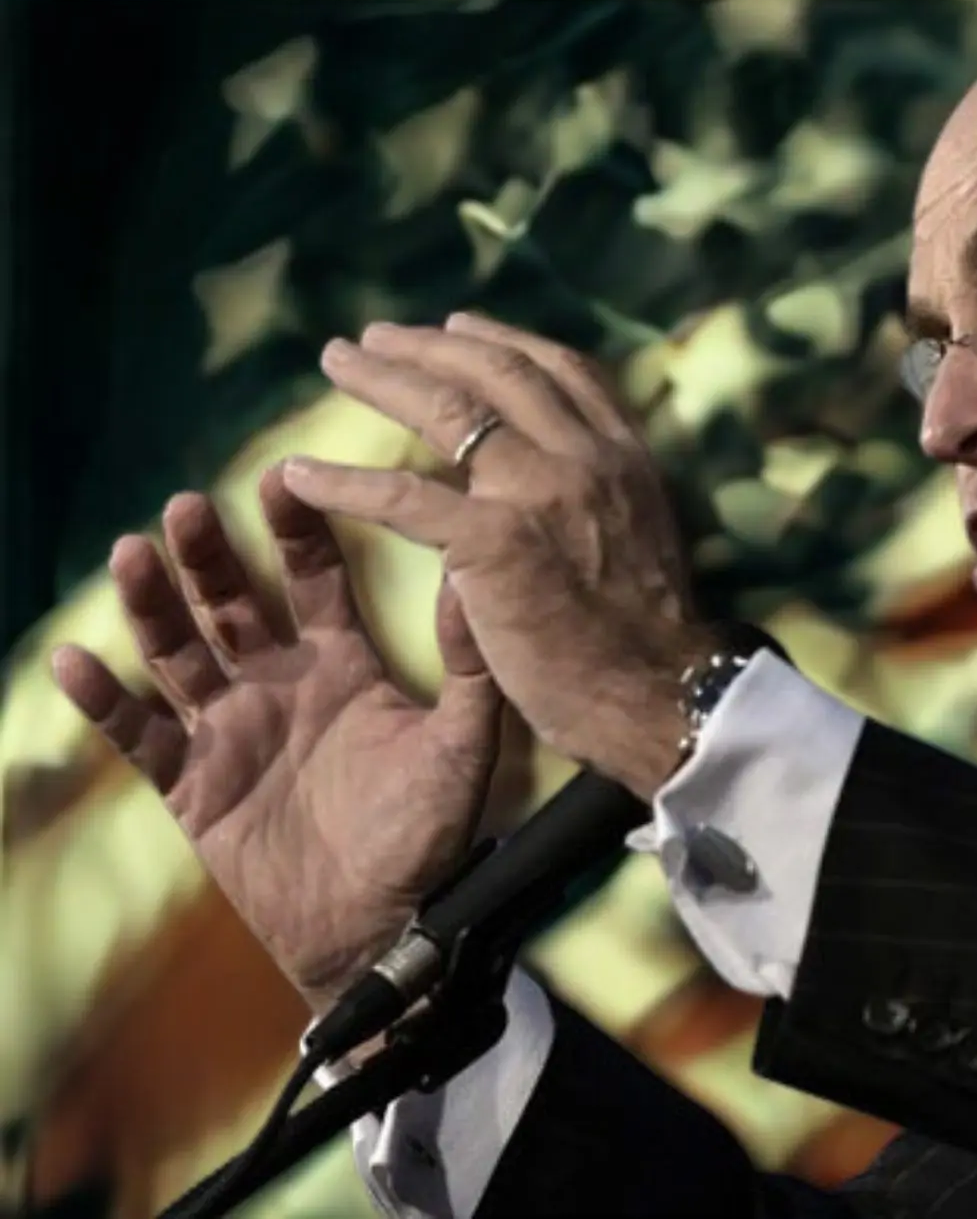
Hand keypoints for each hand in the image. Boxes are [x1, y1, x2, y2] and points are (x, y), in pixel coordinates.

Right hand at [50, 472, 503, 1011]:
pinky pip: (139, 734)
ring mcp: (229, 729)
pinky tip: (78, 659)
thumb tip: (472, 576)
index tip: (285, 476)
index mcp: (343, 664)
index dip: (298, 529)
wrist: (382, 924)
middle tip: (187, 506)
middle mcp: (280, 684)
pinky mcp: (191, 782)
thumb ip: (467, 666)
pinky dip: (105, 700)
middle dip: (209, 554)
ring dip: (151, 604)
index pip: (314, 578)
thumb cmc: (429, 834)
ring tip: (131, 552)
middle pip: (232, 602)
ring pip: (177, 651)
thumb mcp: (461, 743)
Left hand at [279, 313, 712, 799]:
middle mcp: (587, 456)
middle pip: (500, 370)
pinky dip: (345, 481)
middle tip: (376, 336)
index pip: (565, 371)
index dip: (506, 340)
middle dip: (432, 343)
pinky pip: (403, 496)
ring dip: (382, 377)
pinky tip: (300, 473)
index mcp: (626, 457)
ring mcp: (540, 490)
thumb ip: (604, 497)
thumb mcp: (647, 537)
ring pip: (449, 408)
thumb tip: (564, 482)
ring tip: (336, 361)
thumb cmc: (653, 642)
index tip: (460, 327)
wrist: (664, 695)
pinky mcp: (494, 539)